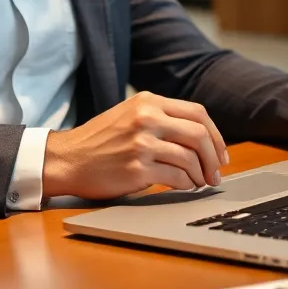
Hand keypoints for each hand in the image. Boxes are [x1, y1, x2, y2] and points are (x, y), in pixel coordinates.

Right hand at [42, 92, 228, 200]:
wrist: (67, 159)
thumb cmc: (100, 140)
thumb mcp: (129, 114)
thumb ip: (161, 118)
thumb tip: (200, 137)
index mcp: (148, 101)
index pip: (197, 113)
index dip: (215, 135)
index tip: (220, 152)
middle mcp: (147, 118)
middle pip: (199, 134)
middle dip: (214, 157)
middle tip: (216, 172)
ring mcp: (142, 143)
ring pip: (190, 158)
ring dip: (201, 174)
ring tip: (200, 182)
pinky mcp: (138, 168)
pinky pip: (177, 177)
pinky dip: (187, 184)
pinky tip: (186, 187)